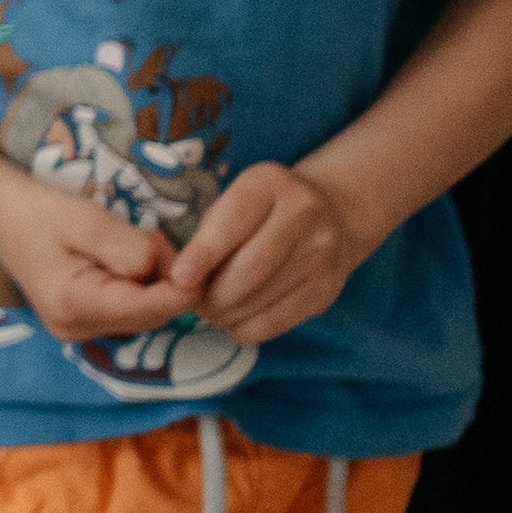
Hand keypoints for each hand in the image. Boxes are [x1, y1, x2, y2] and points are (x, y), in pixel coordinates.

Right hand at [0, 175, 200, 342]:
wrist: (0, 215)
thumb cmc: (41, 211)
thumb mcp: (90, 219)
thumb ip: (133, 249)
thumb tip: (175, 275)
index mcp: (75, 304)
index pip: (152, 309)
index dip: (182, 284)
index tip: (188, 253)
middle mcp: (77, 330)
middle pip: (151, 315)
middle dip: (167, 280)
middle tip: (155, 238)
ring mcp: (78, 332)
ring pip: (143, 315)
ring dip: (152, 283)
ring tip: (135, 243)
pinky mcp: (81, 325)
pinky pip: (127, 312)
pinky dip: (135, 288)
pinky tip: (120, 260)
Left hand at [169, 161, 362, 344]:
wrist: (331, 212)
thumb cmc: (263, 209)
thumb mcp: (235, 201)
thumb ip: (209, 232)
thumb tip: (181, 279)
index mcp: (269, 184)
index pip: (233, 222)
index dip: (203, 254)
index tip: (179, 278)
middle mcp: (302, 215)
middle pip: (252, 266)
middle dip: (215, 293)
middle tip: (194, 303)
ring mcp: (321, 253)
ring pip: (266, 296)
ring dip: (229, 313)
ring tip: (210, 313)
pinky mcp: (327, 288)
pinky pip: (283, 318)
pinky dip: (251, 328)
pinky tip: (235, 324)